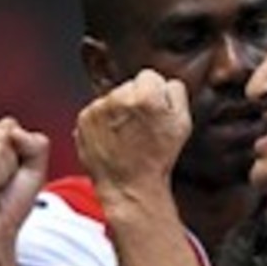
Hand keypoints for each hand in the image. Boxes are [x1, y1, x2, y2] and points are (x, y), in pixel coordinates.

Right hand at [0, 116, 49, 245]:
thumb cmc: (10, 205)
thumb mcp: (35, 170)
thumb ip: (36, 144)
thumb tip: (13, 132)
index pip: (11, 126)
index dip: (21, 153)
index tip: (11, 176)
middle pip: (6, 134)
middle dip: (12, 164)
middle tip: (0, 186)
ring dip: (2, 173)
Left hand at [75, 69, 191, 205]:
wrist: (129, 188)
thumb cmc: (157, 160)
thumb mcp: (182, 124)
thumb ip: (176, 93)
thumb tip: (165, 82)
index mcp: (147, 95)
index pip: (149, 76)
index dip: (154, 95)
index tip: (153, 113)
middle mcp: (120, 97)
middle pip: (128, 85)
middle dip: (134, 101)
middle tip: (140, 128)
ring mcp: (98, 108)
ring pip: (111, 98)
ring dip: (117, 112)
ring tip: (126, 137)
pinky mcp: (84, 120)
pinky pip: (95, 111)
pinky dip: (101, 123)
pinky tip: (112, 140)